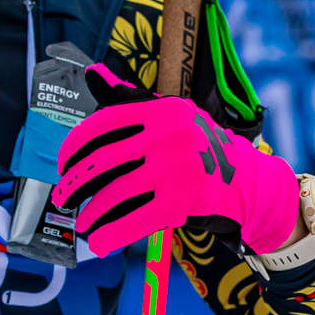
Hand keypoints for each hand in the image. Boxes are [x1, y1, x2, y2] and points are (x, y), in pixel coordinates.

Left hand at [52, 64, 300, 257]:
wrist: (251, 184)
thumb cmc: (204, 149)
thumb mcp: (173, 116)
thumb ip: (131, 99)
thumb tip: (93, 72)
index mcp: (162, 110)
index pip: (104, 124)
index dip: (75, 147)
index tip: (63, 164)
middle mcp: (168, 135)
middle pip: (104, 161)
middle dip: (76, 184)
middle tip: (63, 197)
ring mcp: (176, 168)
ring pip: (116, 194)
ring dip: (92, 214)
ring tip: (82, 224)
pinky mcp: (182, 202)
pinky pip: (135, 221)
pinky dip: (112, 234)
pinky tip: (99, 243)